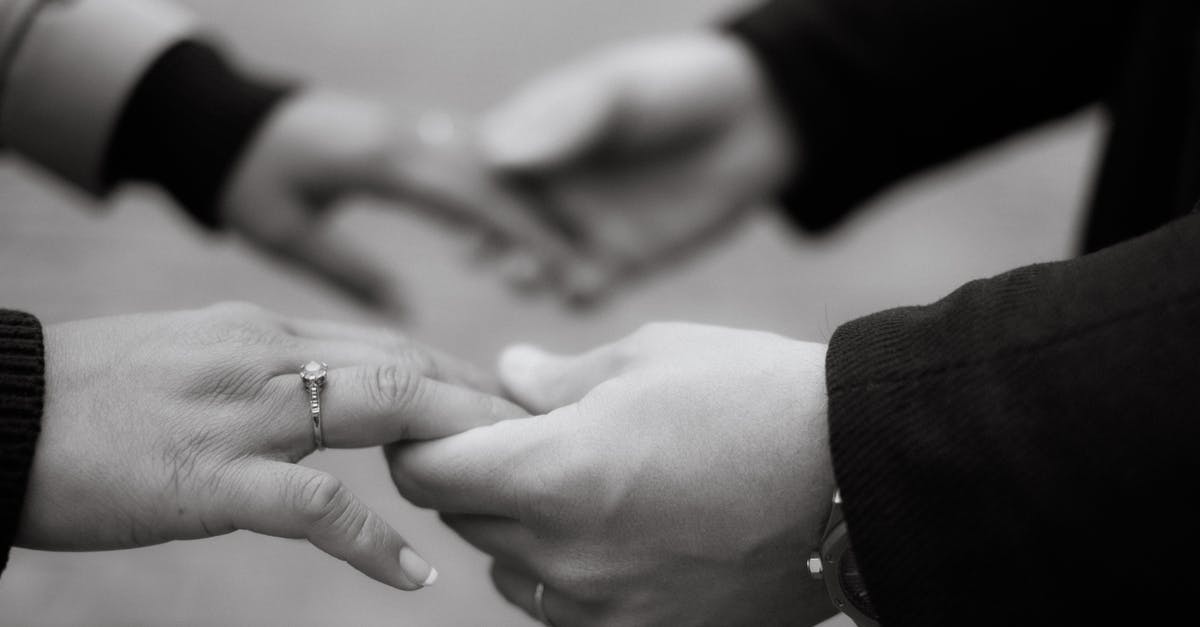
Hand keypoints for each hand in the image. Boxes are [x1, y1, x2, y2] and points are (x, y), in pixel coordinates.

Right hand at [21, 302, 524, 589]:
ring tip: (501, 483)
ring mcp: (243, 413)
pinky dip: (375, 544)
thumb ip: (261, 365)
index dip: (451, 369)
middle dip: (477, 398)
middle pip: (403, 363)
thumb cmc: (90, 394)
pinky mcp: (212, 477)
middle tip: (532, 437)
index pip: (385, 340)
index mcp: (262, 329)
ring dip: (452, 446)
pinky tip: (414, 574)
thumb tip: (320, 385)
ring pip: (382, 410)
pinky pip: (317, 508)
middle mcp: (266, 355)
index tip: (497, 399)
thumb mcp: (191, 357)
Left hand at [219, 90, 580, 309]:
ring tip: (568, 251)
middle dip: (542, 221)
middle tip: (584, 268)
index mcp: (381, 159)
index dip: (522, 231)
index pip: (470, 194)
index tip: (564, 266)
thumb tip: (408, 314)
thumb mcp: (284, 229)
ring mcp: (410, 125)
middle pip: (495, 176)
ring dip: (529, 203)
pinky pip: (469, 155)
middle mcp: (407, 134)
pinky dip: (502, 187)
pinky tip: (523, 220)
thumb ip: (347, 270)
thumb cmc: (244, 176)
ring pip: (489, 162)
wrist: (219, 113)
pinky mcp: (408, 128)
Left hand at [390, 322, 835, 624]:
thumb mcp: (646, 358)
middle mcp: (565, 556)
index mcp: (555, 474)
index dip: (424, 440)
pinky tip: (616, 528)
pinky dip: (564, 568)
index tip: (447, 418)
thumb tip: (506, 376)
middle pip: (464, 519)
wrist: (857, 472)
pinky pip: (563, 607)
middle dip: (475, 473)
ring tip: (581, 481)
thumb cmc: (751, 396)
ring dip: (517, 524)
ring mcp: (604, 610)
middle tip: (524, 434)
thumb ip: (556, 379)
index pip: (428, 472)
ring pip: (510, 567)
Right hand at [480, 32, 796, 301]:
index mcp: (531, 144)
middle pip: (491, 230)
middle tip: (488, 250)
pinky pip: (582, 297)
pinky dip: (575, 298)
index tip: (455, 203)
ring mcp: (580, 233)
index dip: (458, 192)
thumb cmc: (677, 88)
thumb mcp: (617, 91)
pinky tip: (588, 284)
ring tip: (534, 271)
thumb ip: (563, 121)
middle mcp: (546, 194)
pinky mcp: (621, 266)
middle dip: (484, 244)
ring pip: (529, 271)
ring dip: (524, 276)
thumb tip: (498, 155)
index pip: (475, 173)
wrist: (758, 120)